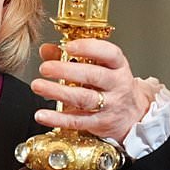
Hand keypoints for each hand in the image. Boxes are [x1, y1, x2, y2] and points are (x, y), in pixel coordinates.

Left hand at [30, 39, 159, 141]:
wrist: (131, 115)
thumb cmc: (110, 86)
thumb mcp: (99, 67)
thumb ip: (70, 57)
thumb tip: (46, 49)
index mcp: (118, 66)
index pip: (109, 53)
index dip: (89, 48)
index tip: (68, 46)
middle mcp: (117, 85)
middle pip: (93, 76)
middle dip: (66, 71)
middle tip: (45, 67)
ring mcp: (110, 105)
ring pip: (84, 98)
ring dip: (58, 92)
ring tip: (38, 86)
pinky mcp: (100, 123)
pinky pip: (77, 121)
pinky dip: (58, 119)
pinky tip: (42, 114)